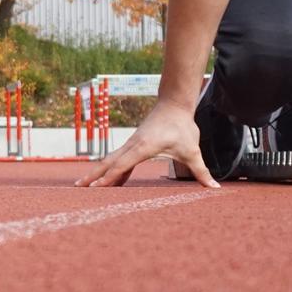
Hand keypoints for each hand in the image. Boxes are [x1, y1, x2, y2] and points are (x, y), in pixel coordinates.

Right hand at [76, 100, 218, 188]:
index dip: (110, 177)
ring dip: (99, 172)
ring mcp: (131, 144)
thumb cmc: (181, 126)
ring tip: (85, 185)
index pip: (122, 165)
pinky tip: (110, 181)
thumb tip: (213, 187)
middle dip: (94, 175)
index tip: (97, 187)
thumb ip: (201, 171)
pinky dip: (112, 170)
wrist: (174, 104)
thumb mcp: (192, 150)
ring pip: (111, 160)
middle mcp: (132, 145)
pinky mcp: (134, 144)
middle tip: (78, 187)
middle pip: (109, 162)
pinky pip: (119, 159)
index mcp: (143, 147)